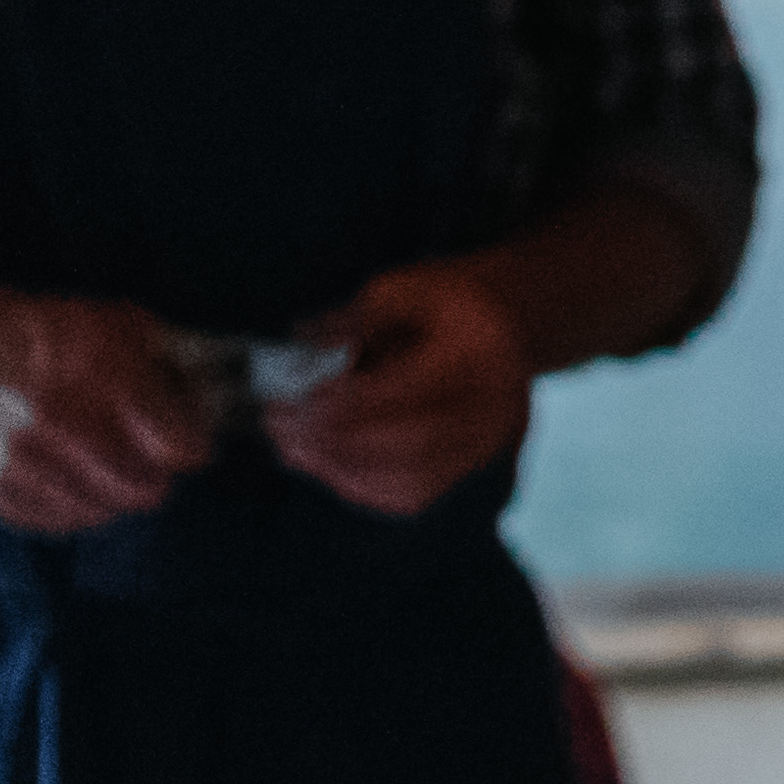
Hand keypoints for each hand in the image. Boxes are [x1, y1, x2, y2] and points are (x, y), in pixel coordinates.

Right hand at [0, 284, 207, 530]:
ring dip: (107, 490)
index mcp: (107, 387)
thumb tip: (199, 385)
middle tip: (143, 449)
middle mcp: (66, 435)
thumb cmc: (29, 325)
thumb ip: (167, 358)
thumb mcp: (113, 322)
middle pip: (146, 490)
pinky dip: (66, 504)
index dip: (192, 437)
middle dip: (152, 469)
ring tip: (98, 459)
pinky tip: (64, 476)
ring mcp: (22, 468)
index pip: (185, 450)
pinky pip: (51, 519)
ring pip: (99, 510)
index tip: (184, 426)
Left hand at [269, 260, 535, 513]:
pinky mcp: (469, 466)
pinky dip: (361, 486)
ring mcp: (487, 443)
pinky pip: (412, 495)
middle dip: (337, 440)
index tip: (294, 400)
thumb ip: (355, 319)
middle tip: (278, 424)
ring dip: (342, 469)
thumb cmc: (444, 305)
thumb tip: (302, 351)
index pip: (414, 389)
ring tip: (289, 446)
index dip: (350, 402)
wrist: (506, 326)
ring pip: (412, 479)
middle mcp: (496, 406)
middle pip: (415, 442)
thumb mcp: (402, 288)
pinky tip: (322, 463)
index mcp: (482, 353)